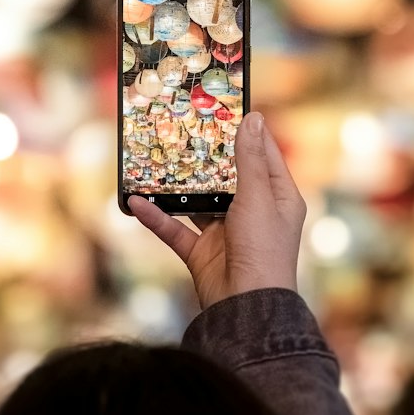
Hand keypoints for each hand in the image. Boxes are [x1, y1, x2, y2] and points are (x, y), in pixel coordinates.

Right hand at [129, 112, 305, 309]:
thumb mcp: (257, 197)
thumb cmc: (263, 250)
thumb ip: (249, 160)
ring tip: (155, 161)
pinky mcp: (202, 252)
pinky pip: (175, 229)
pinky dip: (157, 217)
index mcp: (277, 197)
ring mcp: (225, 232)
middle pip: (226, 176)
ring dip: (176, 187)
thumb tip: (253, 119)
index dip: (248, 131)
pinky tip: (137, 202)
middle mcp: (252, 212)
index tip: (226, 107)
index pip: (263, 155)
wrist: (246, 308)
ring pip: (197, 201)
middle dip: (204, 156)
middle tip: (182, 128)